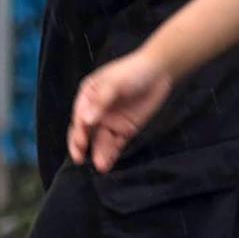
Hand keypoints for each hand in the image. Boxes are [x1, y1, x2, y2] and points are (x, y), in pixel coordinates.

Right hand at [69, 49, 179, 172]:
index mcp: (88, 96)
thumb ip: (101, 101)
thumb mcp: (114, 83)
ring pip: (99, 141)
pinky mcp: (124, 130)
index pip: (79, 117)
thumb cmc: (133, 71)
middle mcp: (96, 111)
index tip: (80, 141)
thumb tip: (86, 120)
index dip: (78, 130)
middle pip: (84, 132)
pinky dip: (110, 155)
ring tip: (101, 166)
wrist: (160, 72)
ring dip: (98, 153)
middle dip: (81, 146)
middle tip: (79, 158)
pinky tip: (107, 163)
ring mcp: (110, 122)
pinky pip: (115, 145)